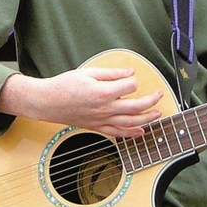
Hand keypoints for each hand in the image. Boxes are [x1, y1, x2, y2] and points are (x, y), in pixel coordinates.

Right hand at [0, 68, 162, 137]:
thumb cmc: (65, 85)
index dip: (133, 80)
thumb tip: (130, 72)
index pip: (130, 86)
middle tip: (159, 95)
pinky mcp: (97, 128)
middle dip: (151, 101)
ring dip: (147, 119)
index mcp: (102, 92)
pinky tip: (142, 131)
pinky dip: (131, 133)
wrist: (47, 103)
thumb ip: (112, 73)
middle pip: (135, 107)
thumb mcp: (88, 72)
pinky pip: (118, 133)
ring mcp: (101, 121)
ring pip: (130, 123)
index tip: (130, 77)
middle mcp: (104, 109)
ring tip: (158, 114)